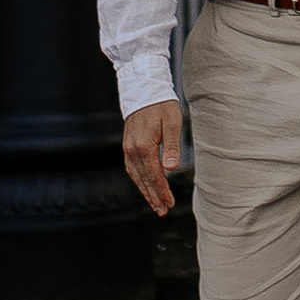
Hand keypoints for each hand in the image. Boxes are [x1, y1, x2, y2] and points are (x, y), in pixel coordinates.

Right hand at [122, 99, 185, 215]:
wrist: (144, 89)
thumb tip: (171, 169)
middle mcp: (132, 150)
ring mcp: (128, 148)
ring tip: (154, 203)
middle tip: (162, 210)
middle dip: (153, 196)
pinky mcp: (127, 145)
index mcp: (144, 147)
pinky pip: (131, 168)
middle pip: (144, 180)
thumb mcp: (172, 123)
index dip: (162, 192)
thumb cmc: (161, 105)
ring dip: (145, 191)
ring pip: (136, 176)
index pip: (154, 176)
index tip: (169, 203)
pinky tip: (144, 185)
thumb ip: (171, 147)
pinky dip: (138, 180)